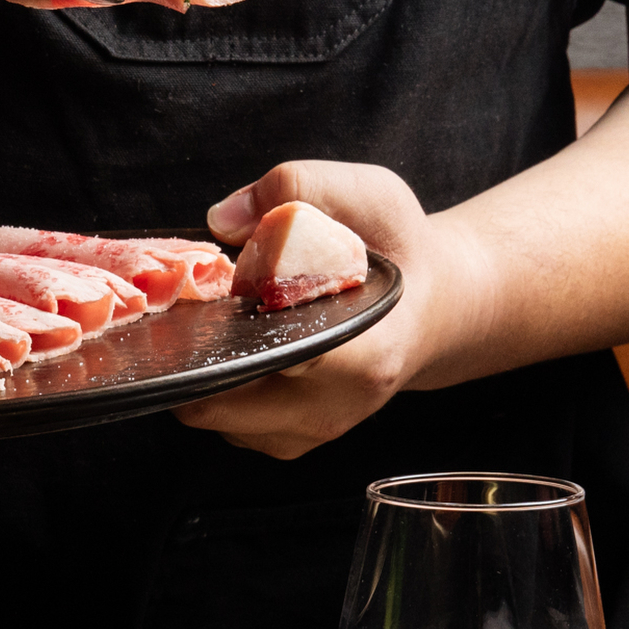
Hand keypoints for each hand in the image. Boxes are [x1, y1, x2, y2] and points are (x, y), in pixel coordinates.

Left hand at [172, 161, 486, 459]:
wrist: (432, 307)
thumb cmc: (401, 253)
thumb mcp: (368, 196)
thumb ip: (297, 188)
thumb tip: (222, 219)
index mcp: (362, 356)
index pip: (274, 359)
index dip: (226, 329)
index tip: (216, 293)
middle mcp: (332, 408)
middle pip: (217, 399)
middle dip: (196, 347)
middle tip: (210, 300)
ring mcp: (307, 434)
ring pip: (210, 412)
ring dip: (202, 366)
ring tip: (231, 319)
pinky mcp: (286, 441)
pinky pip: (221, 418)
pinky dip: (215, 381)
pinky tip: (240, 342)